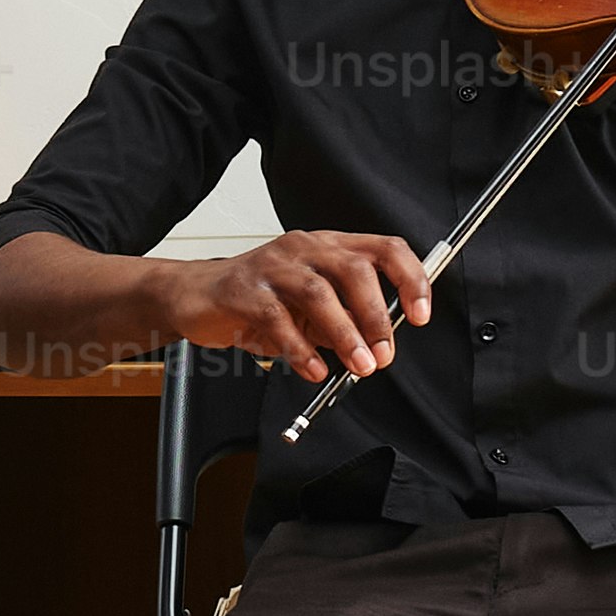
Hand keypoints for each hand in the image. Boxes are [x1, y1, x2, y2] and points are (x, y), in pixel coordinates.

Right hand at [168, 228, 432, 383]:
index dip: (410, 279)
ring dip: (345, 334)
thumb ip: (345, 318)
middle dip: (376, 316)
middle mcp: (304, 247)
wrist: (194, 296)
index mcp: (328, 246)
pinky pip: (279, 320)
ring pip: (319, 294)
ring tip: (358, 366)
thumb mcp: (310, 306)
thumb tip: (380, 344)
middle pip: (354, 270)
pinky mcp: (244, 290)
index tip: (421, 314)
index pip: (384, 249)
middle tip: (384, 354)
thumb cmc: (257, 299)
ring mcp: (272, 265)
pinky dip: (300, 350)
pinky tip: (312, 370)